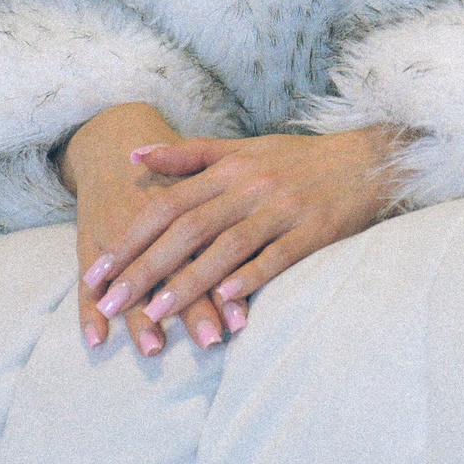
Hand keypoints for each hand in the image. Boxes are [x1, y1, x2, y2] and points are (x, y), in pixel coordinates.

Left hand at [60, 104, 406, 356]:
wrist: (367, 159)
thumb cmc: (299, 160)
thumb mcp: (244, 149)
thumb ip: (190, 155)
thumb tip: (134, 156)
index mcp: (230, 168)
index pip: (168, 204)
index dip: (130, 239)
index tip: (96, 273)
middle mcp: (251, 186)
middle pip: (188, 228)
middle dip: (145, 267)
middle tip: (109, 304)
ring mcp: (283, 208)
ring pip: (227, 246)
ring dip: (188, 282)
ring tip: (154, 314)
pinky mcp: (313, 230)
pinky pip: (277, 256)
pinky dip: (250, 278)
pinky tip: (225, 302)